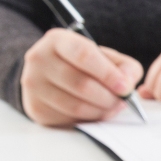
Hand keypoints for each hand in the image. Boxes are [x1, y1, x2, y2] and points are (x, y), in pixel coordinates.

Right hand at [21, 29, 142, 126]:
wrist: (52, 75)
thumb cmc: (85, 65)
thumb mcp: (107, 58)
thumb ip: (125, 67)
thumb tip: (127, 84)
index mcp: (58, 40)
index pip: (84, 55)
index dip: (108, 74)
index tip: (125, 88)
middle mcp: (39, 59)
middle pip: (81, 85)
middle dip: (109, 97)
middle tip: (122, 101)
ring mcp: (34, 84)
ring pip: (76, 106)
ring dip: (101, 111)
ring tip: (112, 107)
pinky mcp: (36, 108)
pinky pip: (68, 119)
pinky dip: (88, 119)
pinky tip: (95, 112)